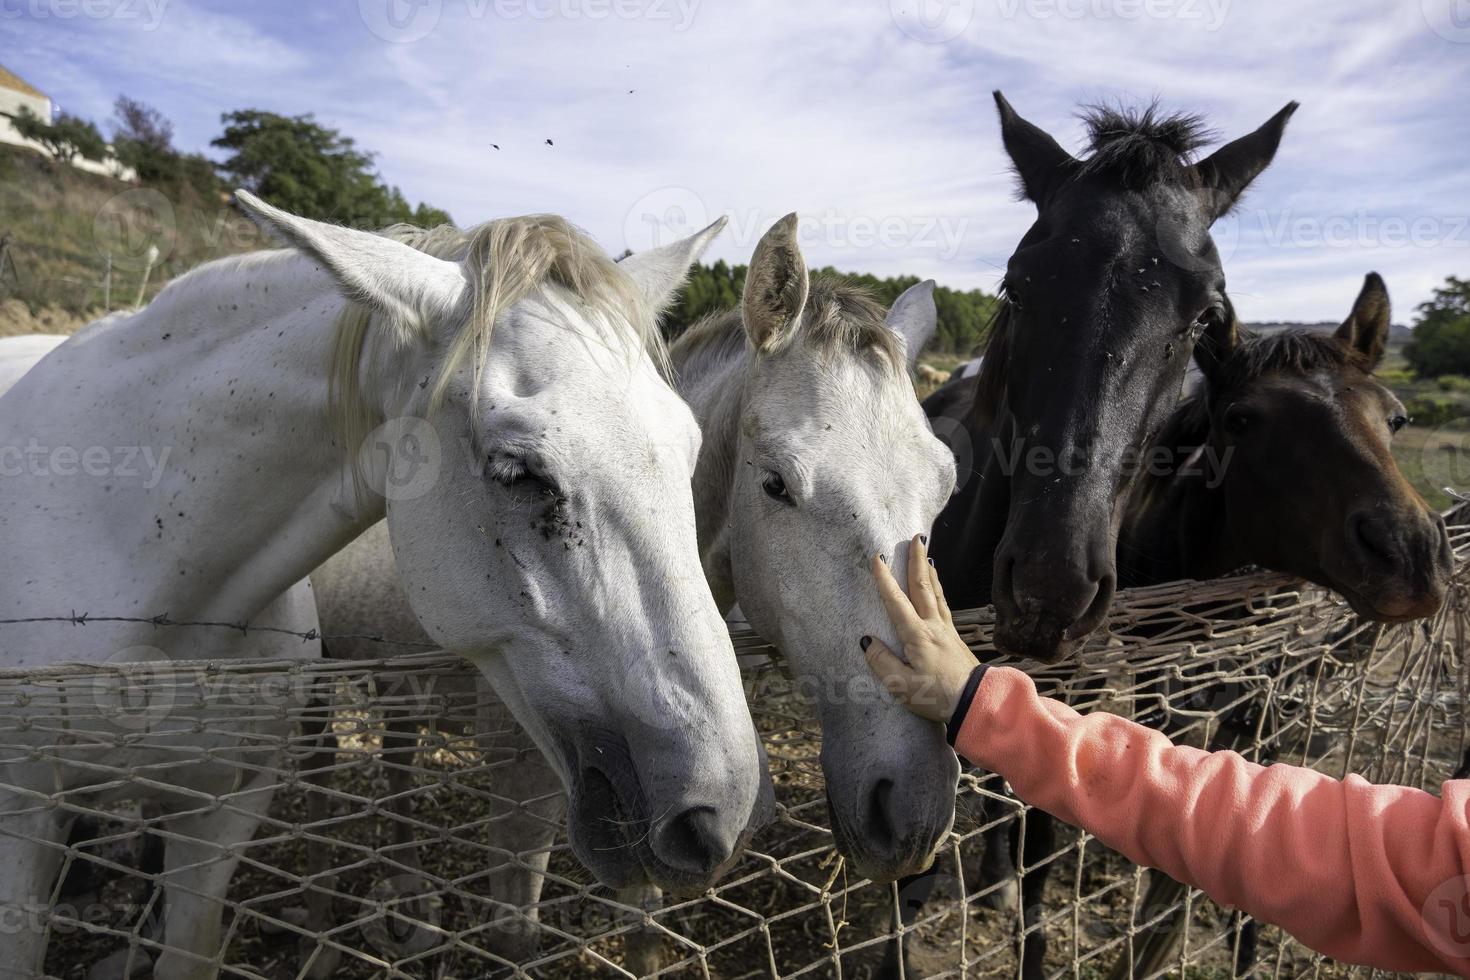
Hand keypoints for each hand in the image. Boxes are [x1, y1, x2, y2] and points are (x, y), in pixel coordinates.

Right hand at [862, 533, 977, 723]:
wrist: (977, 702)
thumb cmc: (937, 696)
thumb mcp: (902, 686)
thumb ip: (882, 662)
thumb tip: (867, 642)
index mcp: (917, 636)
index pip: (896, 602)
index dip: (885, 580)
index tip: (878, 557)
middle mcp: (933, 627)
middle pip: (923, 587)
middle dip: (917, 561)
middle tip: (916, 538)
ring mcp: (946, 631)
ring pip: (936, 594)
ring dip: (929, 572)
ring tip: (926, 555)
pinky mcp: (955, 639)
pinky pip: (944, 606)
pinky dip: (939, 591)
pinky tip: (938, 590)